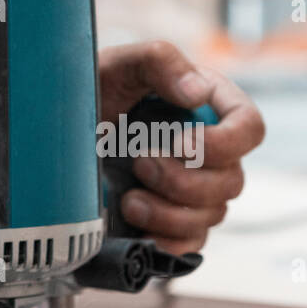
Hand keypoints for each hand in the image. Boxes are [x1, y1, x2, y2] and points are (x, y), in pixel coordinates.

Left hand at [99, 41, 263, 254]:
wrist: (56, 137)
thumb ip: (160, 62)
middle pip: (232, 181)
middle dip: (182, 180)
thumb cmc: (91, 93)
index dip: (225, 143)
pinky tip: (138, 225)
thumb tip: (197, 92)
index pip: (250, 128)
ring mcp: (194, 192)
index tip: (181, 144)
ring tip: (129, 198)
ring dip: (168, 212)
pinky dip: (166, 241)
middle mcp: (209, 153)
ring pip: (212, 216)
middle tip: (138, 163)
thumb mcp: (118, 66)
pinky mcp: (174, 224)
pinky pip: (191, 246)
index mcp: (208, 107)